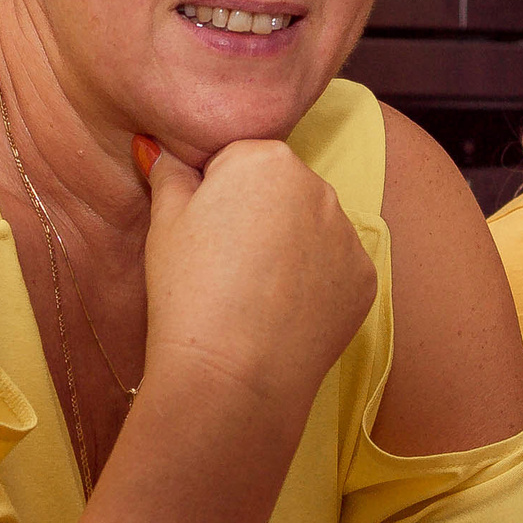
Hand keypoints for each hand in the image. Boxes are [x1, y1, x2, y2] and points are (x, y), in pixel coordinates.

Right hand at [140, 140, 375, 415]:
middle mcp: (319, 186)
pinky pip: (334, 268)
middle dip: (257, 214)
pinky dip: (313, 284)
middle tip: (223, 265)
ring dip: (288, 247)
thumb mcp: (165, 222)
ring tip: (252, 293)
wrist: (232, 375)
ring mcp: (348, 234)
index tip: (201, 232)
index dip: (214, 195)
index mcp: (267, 159)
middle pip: (281, 189)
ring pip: (310, 228)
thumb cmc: (189, 292)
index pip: (238, 158)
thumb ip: (170, 174)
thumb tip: (159, 147)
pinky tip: (281, 312)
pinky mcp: (363, 279)